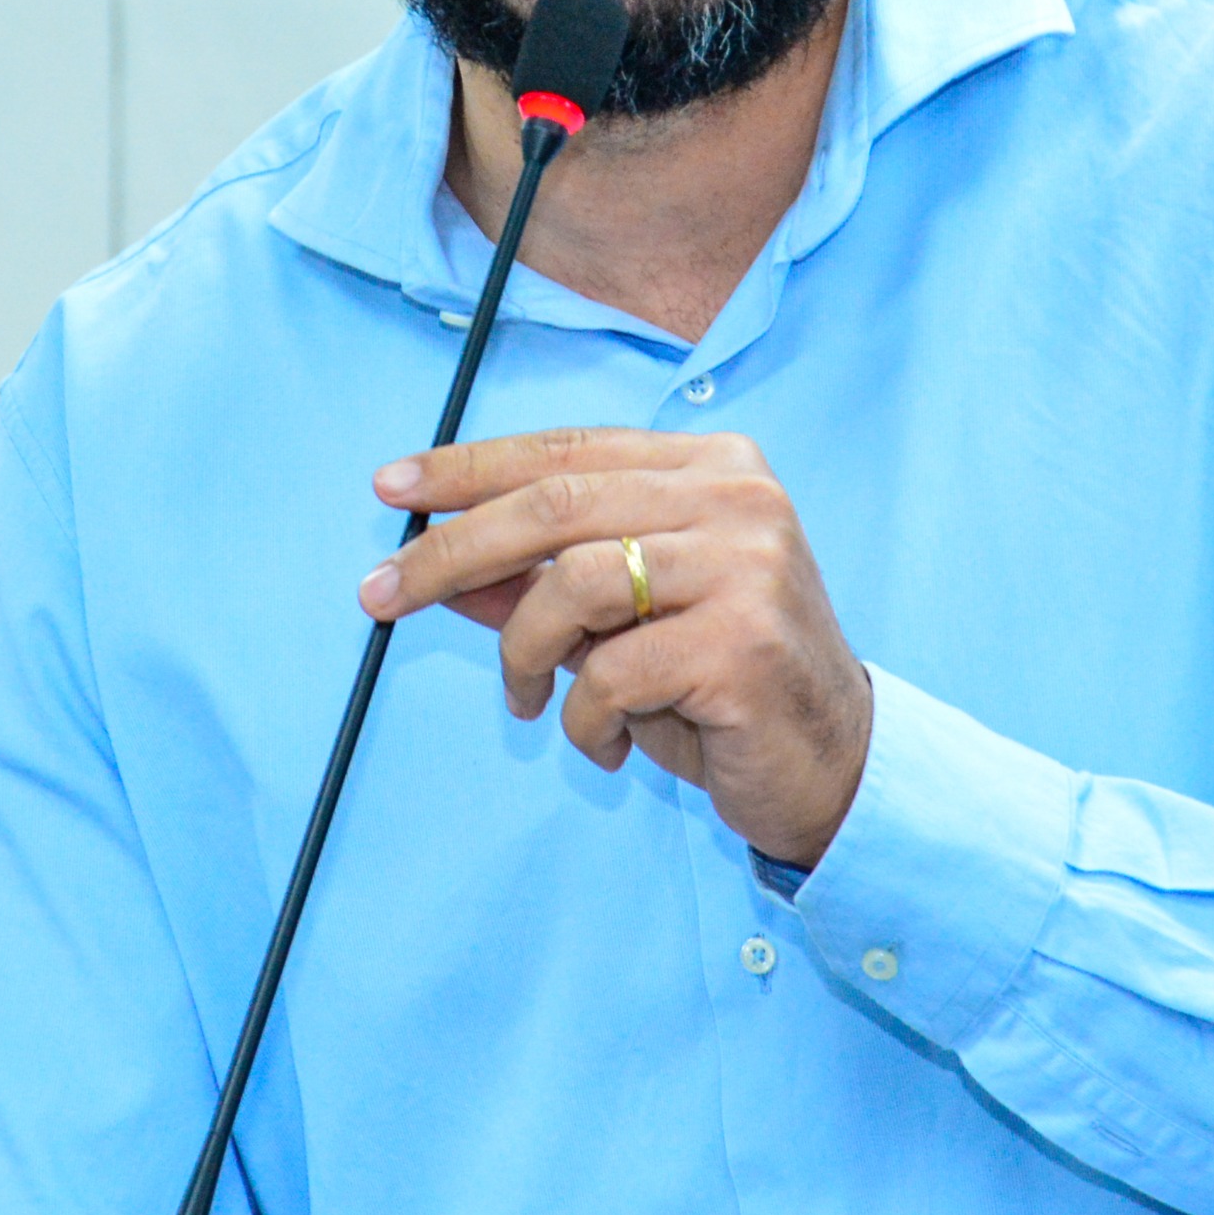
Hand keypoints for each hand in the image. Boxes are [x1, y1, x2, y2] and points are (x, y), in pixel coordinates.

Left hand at [358, 427, 871, 866]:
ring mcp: (747, 564)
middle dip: (450, 552)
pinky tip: (609, 741)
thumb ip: (540, 582)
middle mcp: (736, 498)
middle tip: (380, 594)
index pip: (565, 451)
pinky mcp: (743, 641)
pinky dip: (583, 718)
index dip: (466, 468)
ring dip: (524, 655)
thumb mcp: (619, 622)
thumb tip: (437, 567)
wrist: (833, 763)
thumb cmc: (718, 684)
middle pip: (554, 504)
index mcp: (711, 466)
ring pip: (572, 587)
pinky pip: (608, 673)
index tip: (389, 491)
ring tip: (529, 700)